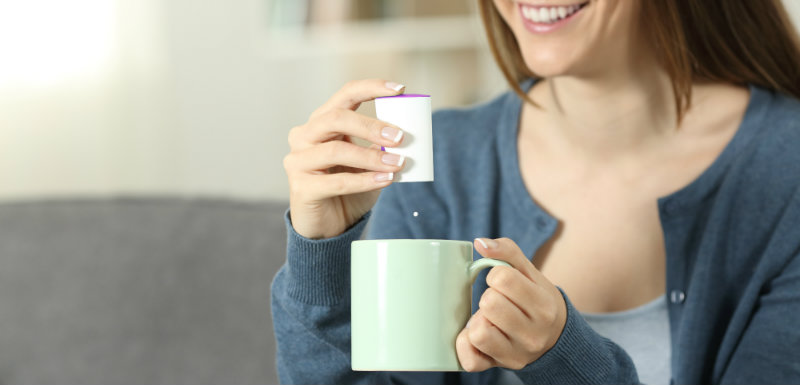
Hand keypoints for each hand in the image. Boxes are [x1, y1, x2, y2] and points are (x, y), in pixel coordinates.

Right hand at [284, 79, 406, 238]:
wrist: (329, 226)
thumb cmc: (349, 189)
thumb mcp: (369, 162)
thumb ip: (381, 146)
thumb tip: (406, 134)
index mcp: (322, 122)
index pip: (345, 94)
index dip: (372, 87)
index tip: (400, 90)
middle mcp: (304, 136)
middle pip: (336, 118)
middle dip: (371, 126)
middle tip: (400, 137)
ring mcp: (298, 161)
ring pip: (337, 150)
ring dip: (371, 157)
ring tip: (397, 164)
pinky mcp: (301, 187)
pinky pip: (337, 181)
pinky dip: (365, 180)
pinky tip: (386, 180)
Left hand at [456, 237, 567, 370]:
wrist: (554, 339)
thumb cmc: (536, 300)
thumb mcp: (530, 273)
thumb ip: (507, 251)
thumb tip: (479, 243)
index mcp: (544, 306)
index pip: (502, 278)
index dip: (496, 275)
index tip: (503, 283)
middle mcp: (534, 334)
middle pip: (488, 303)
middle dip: (487, 297)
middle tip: (497, 303)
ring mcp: (517, 355)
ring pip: (478, 332)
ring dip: (477, 321)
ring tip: (488, 320)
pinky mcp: (499, 367)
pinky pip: (470, 360)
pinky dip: (466, 345)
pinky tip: (475, 336)